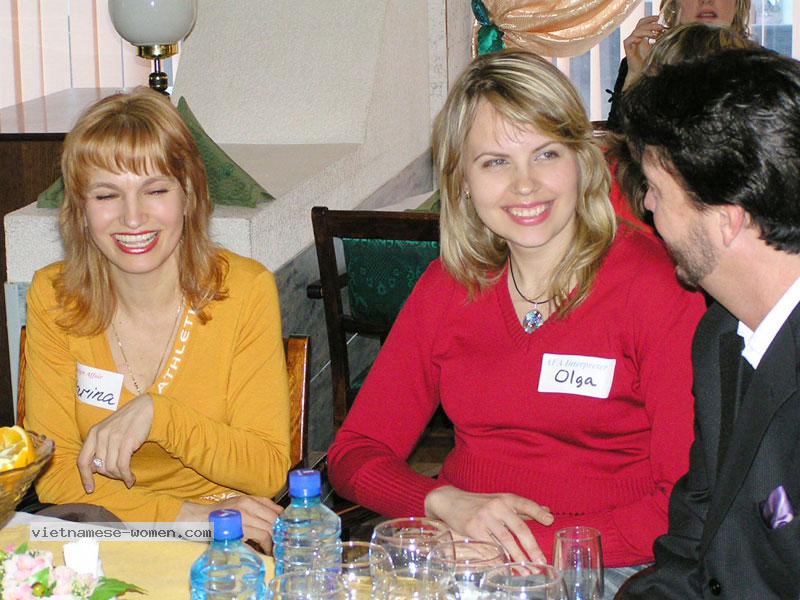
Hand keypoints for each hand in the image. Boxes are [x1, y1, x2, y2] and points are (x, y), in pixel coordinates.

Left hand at [77, 394, 153, 491]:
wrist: (145, 408)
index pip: (82, 460)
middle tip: (120, 475)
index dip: (85, 477)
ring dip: (120, 477)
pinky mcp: (126, 441)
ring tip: (127, 477)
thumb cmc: (127, 421)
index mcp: (93, 433)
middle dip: (110, 475)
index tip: (90, 489)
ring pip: (111, 468)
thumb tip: (94, 469)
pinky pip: (122, 466)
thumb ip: (99, 447)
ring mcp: (113, 438)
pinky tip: (131, 479)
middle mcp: (100, 435)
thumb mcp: (108, 430)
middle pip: (99, 467)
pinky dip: (127, 476)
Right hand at [177, 496, 283, 551]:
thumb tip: (280, 512)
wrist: (197, 520)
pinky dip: (263, 546)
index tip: (285, 531)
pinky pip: (257, 538)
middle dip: (280, 533)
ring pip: (267, 530)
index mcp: (249, 500)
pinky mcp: (236, 531)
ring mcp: (241, 519)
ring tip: (272, 549)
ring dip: (272, 542)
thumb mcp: (240, 502)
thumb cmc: (219, 514)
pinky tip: (263, 550)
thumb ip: (260, 504)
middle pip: (273, 520)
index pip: (274, 510)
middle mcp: (246, 507)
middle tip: (281, 543)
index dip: (283, 522)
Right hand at [424, 486, 553, 563]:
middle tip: (541, 562)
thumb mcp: (501, 501)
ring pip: (506, 541)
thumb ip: (524, 509)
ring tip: (528, 570)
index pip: (526, 504)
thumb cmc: (480, 503)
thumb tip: (548, 512)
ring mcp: (485, 517)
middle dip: (531, 548)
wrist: (451, 501)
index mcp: (506, 498)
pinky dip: (500, 558)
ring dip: (518, 558)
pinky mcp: (473, 528)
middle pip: (519, 528)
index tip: (550, 521)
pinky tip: (507, 566)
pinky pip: (490, 546)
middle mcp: (497, 506)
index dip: (538, 512)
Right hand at [622, 16, 665, 88]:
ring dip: (647, 31)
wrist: (642, 72)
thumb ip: (660, 39)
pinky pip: (629, 40)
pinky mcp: (628, 49)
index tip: (659, 18)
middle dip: (651, 23)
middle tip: (660, 27)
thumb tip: (669, 31)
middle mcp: (636, 37)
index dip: (650, 19)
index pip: (643, 22)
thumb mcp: (657, 47)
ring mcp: (631, 43)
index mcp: (642, 36)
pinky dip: (635, 38)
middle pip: (640, 24)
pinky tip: (642, 41)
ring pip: (636, 31)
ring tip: (655, 35)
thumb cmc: (649, 61)